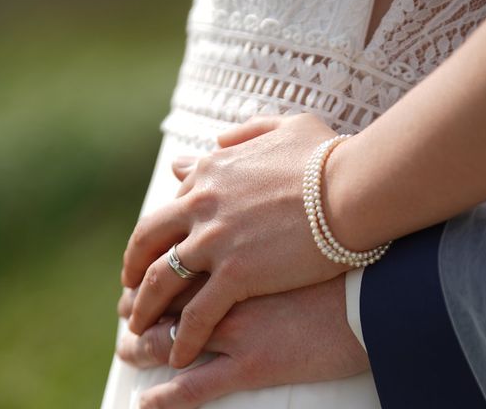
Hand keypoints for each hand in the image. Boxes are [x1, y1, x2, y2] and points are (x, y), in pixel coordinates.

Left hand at [122, 113, 352, 367]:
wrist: (355, 187)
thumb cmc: (330, 157)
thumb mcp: (287, 127)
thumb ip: (247, 132)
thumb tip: (216, 141)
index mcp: (213, 170)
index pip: (173, 206)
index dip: (161, 232)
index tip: (159, 249)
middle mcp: (203, 203)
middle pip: (149, 240)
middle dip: (134, 266)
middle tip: (131, 288)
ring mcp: (216, 240)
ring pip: (161, 281)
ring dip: (146, 308)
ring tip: (140, 329)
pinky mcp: (237, 275)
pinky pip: (198, 316)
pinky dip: (183, 339)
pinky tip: (177, 358)